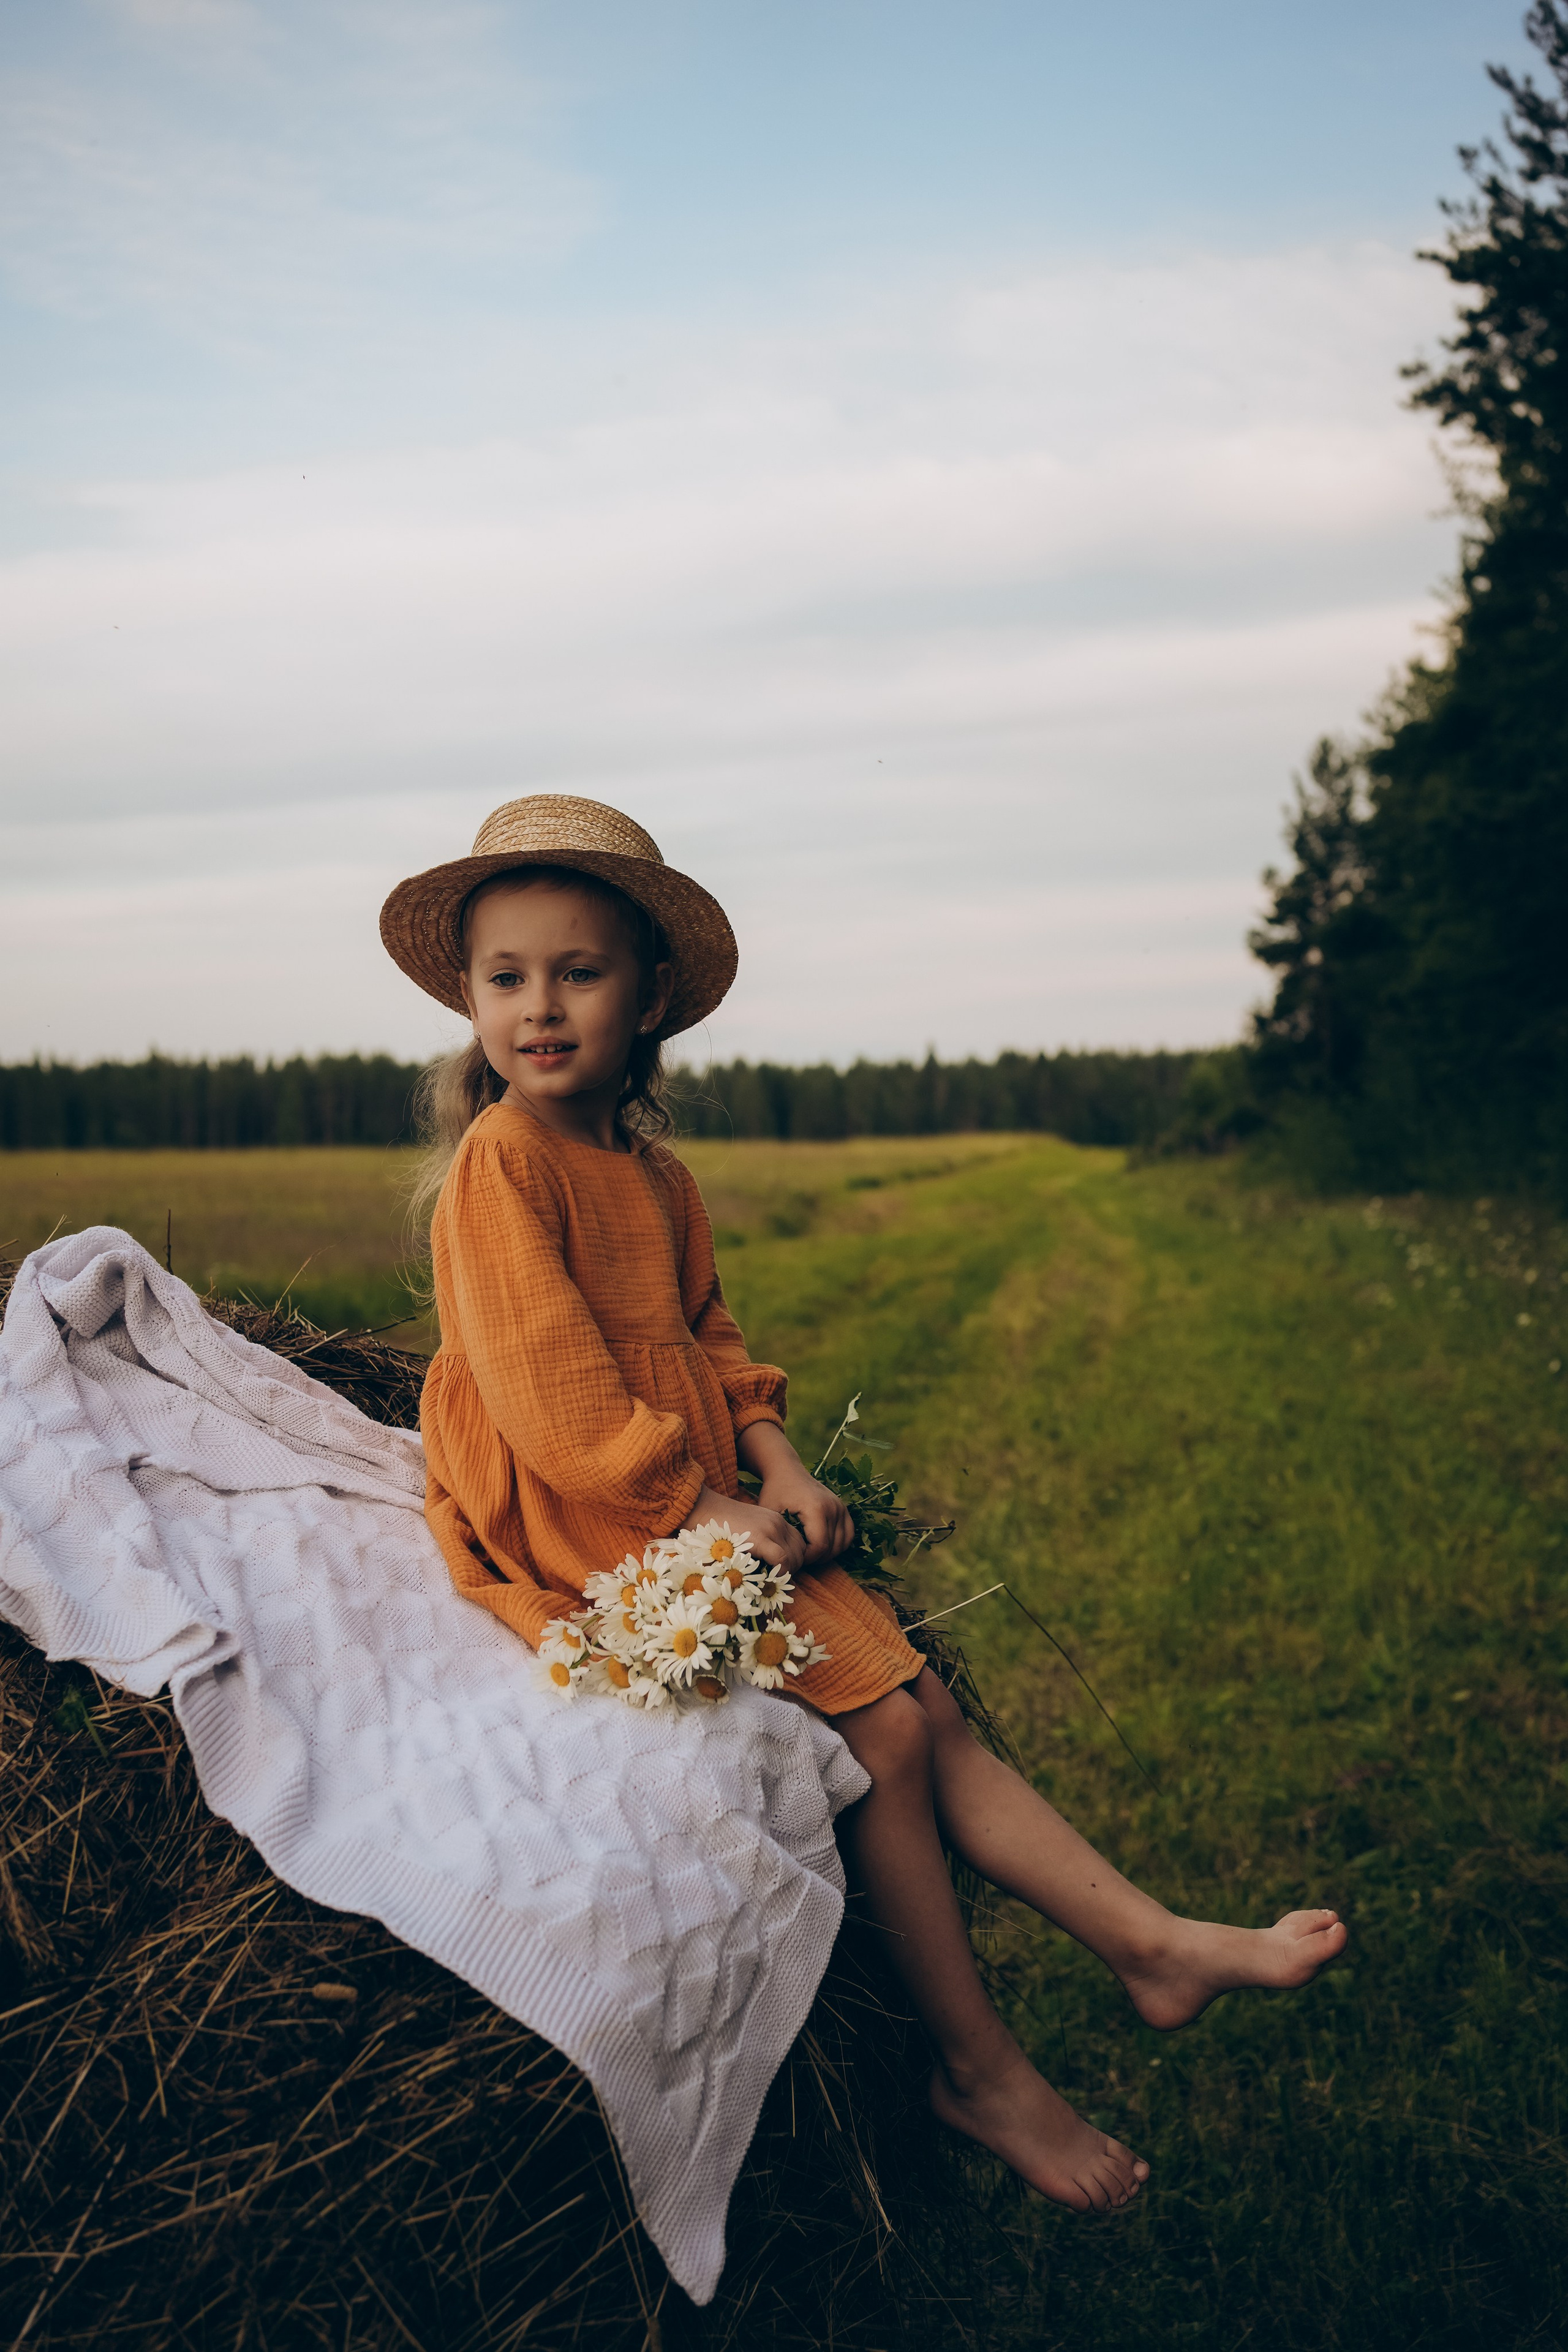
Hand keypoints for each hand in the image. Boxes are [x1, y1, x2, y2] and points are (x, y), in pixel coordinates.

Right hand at [682, 1485, 804, 1575]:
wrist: (703, 1508)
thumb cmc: (719, 1524)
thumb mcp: (747, 1530)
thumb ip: (761, 1543)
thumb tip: (767, 1567)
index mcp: (776, 1520)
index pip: (799, 1543)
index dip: (794, 1561)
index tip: (780, 1572)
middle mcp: (778, 1523)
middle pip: (801, 1551)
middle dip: (792, 1568)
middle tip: (776, 1580)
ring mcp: (771, 1529)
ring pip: (795, 1558)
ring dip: (786, 1572)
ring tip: (770, 1581)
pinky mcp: (761, 1539)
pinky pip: (782, 1560)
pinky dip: (779, 1573)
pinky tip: (767, 1580)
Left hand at [758, 1462, 854, 1569]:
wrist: (787, 1471)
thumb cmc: (775, 1492)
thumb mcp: (770, 1513)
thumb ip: (776, 1535)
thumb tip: (781, 1559)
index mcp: (817, 1509)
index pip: (820, 1547)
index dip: (807, 1558)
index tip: (794, 1556)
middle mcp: (834, 1507)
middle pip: (832, 1548)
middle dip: (816, 1558)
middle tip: (800, 1556)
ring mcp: (841, 1507)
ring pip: (842, 1544)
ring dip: (827, 1554)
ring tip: (810, 1552)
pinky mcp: (843, 1508)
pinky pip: (849, 1535)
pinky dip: (838, 1545)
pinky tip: (822, 1545)